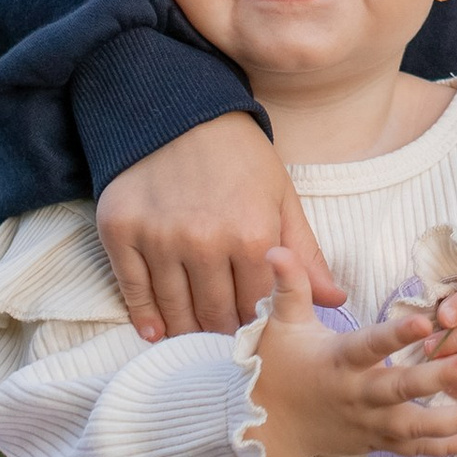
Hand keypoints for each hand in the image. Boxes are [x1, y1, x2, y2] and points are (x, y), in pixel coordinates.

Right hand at [95, 113, 340, 342]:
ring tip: (194, 343)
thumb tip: (335, 302)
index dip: (259, 324)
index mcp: (252, 235)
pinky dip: (144, 317)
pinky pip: (133, 290)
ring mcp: (159, 239)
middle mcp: (204, 243)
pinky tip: (155, 332)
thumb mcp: (281, 197)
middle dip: (223, 333)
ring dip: (186, 331)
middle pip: (215, 313)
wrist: (178, 111)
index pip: (258, 305)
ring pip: (175, 308)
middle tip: (226, 345)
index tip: (257, 335)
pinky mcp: (121, 233)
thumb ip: (305, 254)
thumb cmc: (239, 156)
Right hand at [247, 253, 456, 456]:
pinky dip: (444, 447)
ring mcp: (369, 423)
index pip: (370, 346)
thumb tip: (276, 248)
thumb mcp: (280, 323)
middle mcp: (357, 395)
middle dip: (439, 379)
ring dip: (454, 419)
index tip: (425, 322)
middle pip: (401, 390)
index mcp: (338, 361)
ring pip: (414, 426)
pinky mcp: (376, 442)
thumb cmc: (277, 367)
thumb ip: (290, 285)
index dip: (396, 336)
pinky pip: (413, 448)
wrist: (268, 428)